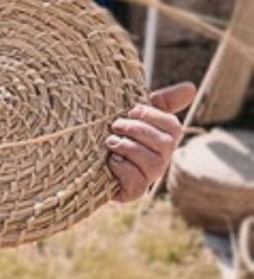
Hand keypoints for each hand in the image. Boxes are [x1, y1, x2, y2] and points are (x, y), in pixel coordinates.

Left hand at [107, 81, 195, 202]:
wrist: (86, 154)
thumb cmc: (116, 130)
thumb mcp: (135, 112)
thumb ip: (162, 101)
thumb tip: (191, 87)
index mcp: (165, 137)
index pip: (173, 125)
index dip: (152, 116)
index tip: (131, 111)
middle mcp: (162, 159)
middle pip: (165, 144)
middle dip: (136, 130)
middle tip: (114, 125)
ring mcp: (149, 176)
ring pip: (152, 163)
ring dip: (127, 147)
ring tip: (110, 142)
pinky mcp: (133, 191)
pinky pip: (136, 181)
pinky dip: (121, 168)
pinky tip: (110, 161)